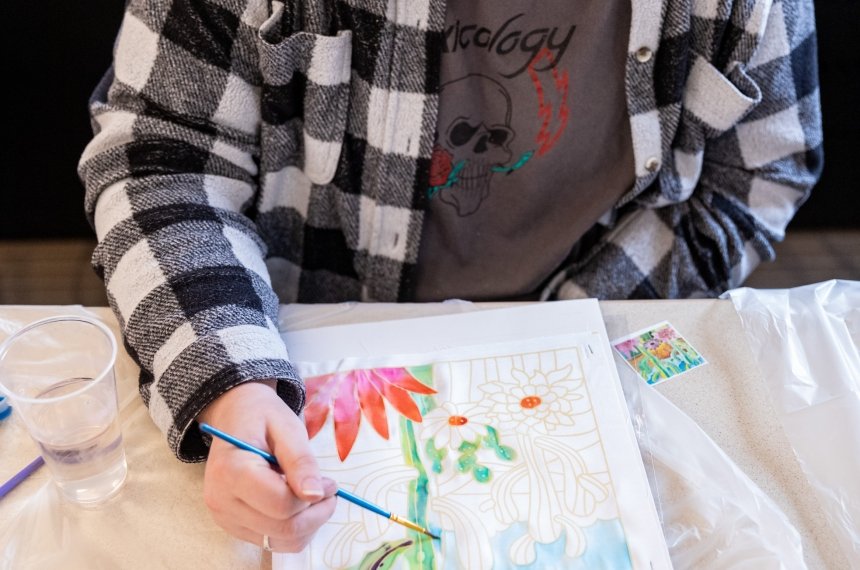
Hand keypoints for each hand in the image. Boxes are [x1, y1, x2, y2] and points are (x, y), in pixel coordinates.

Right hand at [198, 381, 336, 551]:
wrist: (235, 416)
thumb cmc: (263, 417)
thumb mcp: (287, 428)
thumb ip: (301, 462)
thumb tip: (316, 495)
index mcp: (231, 472)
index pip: (282, 505)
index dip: (315, 498)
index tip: (331, 482)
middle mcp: (221, 501)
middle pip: (282, 529)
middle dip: (316, 514)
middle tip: (329, 490)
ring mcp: (224, 517)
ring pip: (278, 542)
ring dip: (307, 526)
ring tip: (314, 497)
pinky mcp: (232, 526)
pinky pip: (271, 543)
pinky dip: (293, 530)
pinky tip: (298, 506)